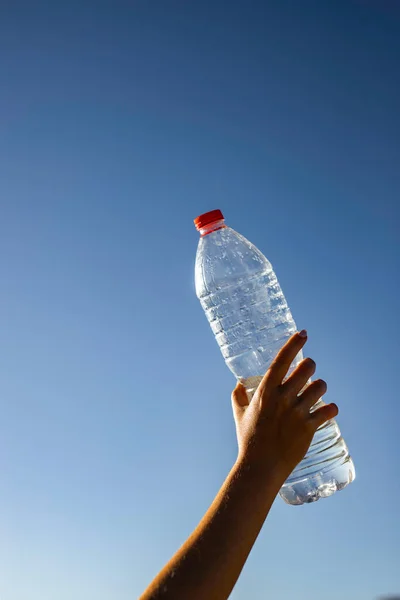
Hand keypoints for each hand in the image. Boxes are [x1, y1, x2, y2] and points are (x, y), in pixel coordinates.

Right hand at [232, 330, 337, 481]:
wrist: (260, 467)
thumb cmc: (248, 440)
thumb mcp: (239, 414)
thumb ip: (238, 396)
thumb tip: (238, 384)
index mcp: (266, 391)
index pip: (282, 359)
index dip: (294, 343)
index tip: (302, 333)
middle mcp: (283, 398)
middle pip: (307, 368)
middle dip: (310, 366)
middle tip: (308, 371)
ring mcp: (298, 412)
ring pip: (320, 387)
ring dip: (319, 387)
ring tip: (316, 392)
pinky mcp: (310, 427)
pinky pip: (329, 410)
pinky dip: (330, 409)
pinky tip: (328, 410)